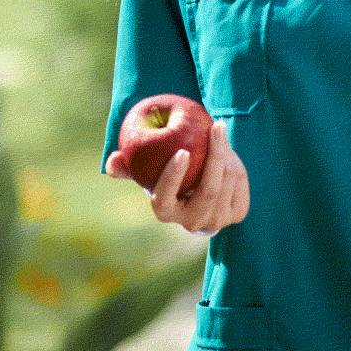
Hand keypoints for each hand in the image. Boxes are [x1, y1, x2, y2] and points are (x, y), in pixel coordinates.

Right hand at [106, 119, 249, 234]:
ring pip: (227, 182)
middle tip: (214, 127)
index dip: (173, 176)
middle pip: (208, 191)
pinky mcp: (237, 213)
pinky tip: (227, 147)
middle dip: (214, 157)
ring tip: (218, 131)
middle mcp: (192, 222)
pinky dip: (235, 161)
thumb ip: (127, 165)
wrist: (197, 192)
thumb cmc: (165, 174)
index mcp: (165, 212)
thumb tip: (111, 162)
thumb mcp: (145, 170)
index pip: (166, 197)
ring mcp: (216, 220)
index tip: (181, 151)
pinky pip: (240, 182)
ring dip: (225, 153)